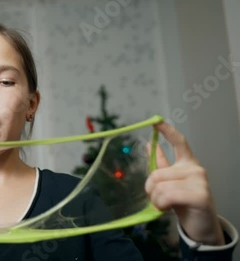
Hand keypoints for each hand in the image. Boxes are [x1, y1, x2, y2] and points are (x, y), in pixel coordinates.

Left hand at [145, 122, 224, 245]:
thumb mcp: (170, 182)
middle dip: (150, 189)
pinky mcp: (200, 195)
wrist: (200, 226)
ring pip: (160, 186)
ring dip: (156, 200)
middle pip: (157, 173)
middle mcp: (195, 168)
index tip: (156, 121)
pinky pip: (167, 196)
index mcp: (188, 163)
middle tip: (156, 199)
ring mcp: (199, 181)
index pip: (179, 142)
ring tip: (163, 205)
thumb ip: (161, 164)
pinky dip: (161, 205)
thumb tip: (148, 145)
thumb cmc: (183, 203)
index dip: (167, 131)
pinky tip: (167, 209)